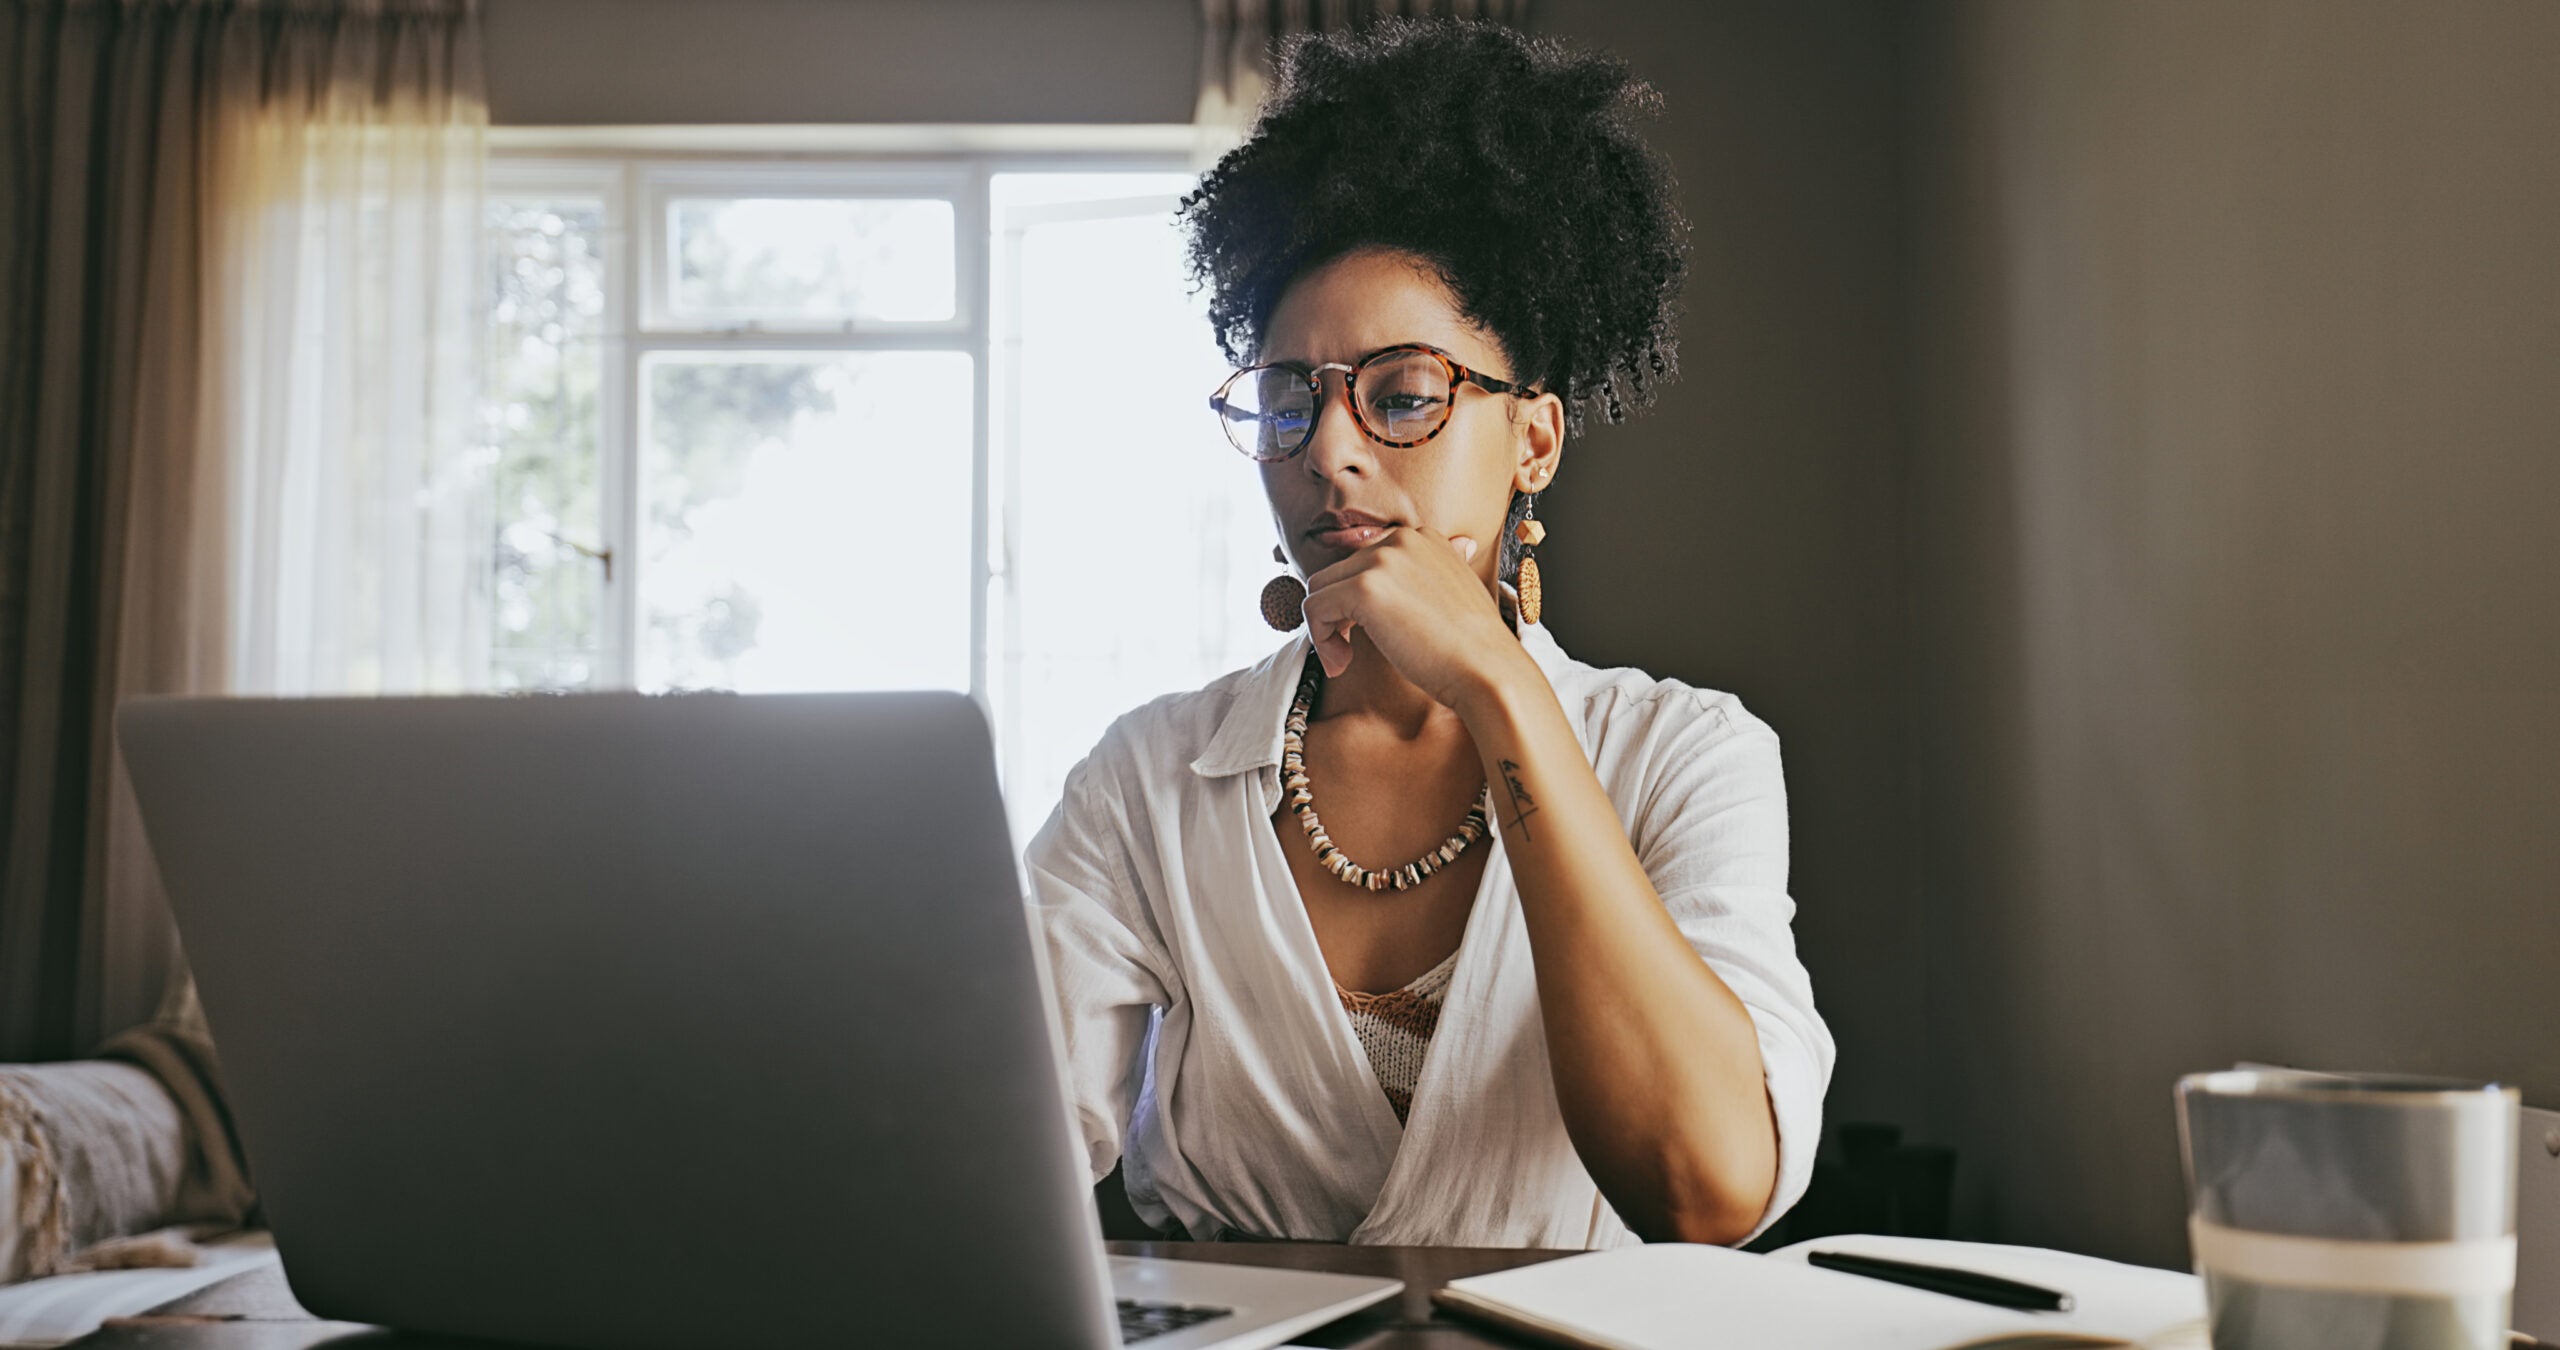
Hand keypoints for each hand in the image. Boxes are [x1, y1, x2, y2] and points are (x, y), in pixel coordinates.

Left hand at [1299, 526, 1532, 708]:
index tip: (1368, 629)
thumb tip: (1458, 545)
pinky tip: (1342, 663)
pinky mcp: (1364, 589)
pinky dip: (1320, 639)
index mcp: (1421, 537)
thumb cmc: (1473, 643)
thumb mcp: (1457, 589)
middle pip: (1338, 573)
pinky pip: (1314, 608)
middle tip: (1351, 648)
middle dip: (1338, 613)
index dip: (1357, 598)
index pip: (1363, 560)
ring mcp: (1381, 561)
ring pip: (1320, 588)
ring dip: (1325, 627)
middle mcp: (1400, 539)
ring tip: (1343, 658)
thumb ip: (1439, 568)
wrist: (1487, 669)